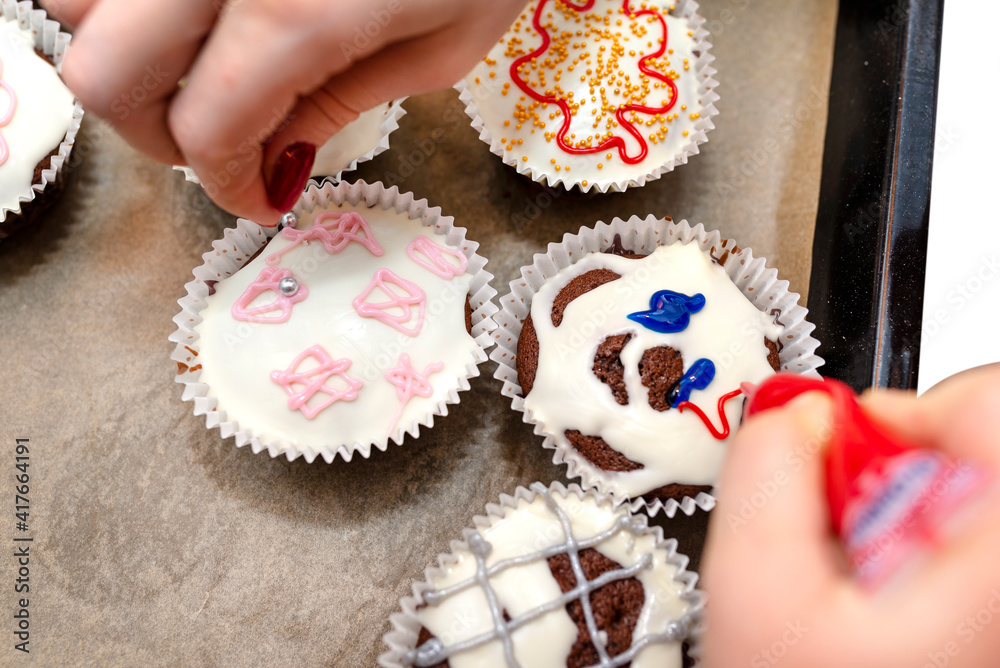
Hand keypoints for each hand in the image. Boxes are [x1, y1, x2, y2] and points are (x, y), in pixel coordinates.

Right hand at [41, 0, 525, 223]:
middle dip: (155, 134)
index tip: (261, 197)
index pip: (203, 132)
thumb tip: (272, 163)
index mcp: (292, 12)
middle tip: (218, 143)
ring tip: (199, 67)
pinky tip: (196, 18)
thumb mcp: (440, 47)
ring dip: (125, 51)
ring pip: (76, 1)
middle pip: (102, 74)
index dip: (227, 184)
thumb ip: (338, 105)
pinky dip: (134, 4)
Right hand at [701, 364, 999, 666]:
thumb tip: (799, 412)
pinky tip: (890, 605)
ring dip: (906, 514)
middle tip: (846, 528)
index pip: (992, 411)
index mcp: (995, 572)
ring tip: (862, 584)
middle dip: (898, 469)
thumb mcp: (752, 590)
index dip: (914, 410)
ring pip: (969, 501)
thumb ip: (768, 471)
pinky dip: (921, 550)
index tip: (854, 454)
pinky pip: (966, 546)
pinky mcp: (987, 620)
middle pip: (982, 456)